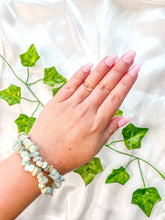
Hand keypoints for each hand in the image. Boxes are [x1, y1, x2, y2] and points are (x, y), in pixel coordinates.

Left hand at [29, 50, 138, 174]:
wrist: (42, 157)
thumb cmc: (70, 155)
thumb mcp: (95, 148)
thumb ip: (110, 130)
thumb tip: (125, 118)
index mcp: (96, 124)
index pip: (115, 98)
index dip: (126, 83)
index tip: (134, 70)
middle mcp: (85, 112)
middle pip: (105, 86)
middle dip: (119, 69)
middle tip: (129, 55)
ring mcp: (70, 105)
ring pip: (89, 83)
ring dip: (102, 68)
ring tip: (113, 57)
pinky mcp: (56, 102)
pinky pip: (70, 85)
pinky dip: (79, 74)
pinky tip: (89, 65)